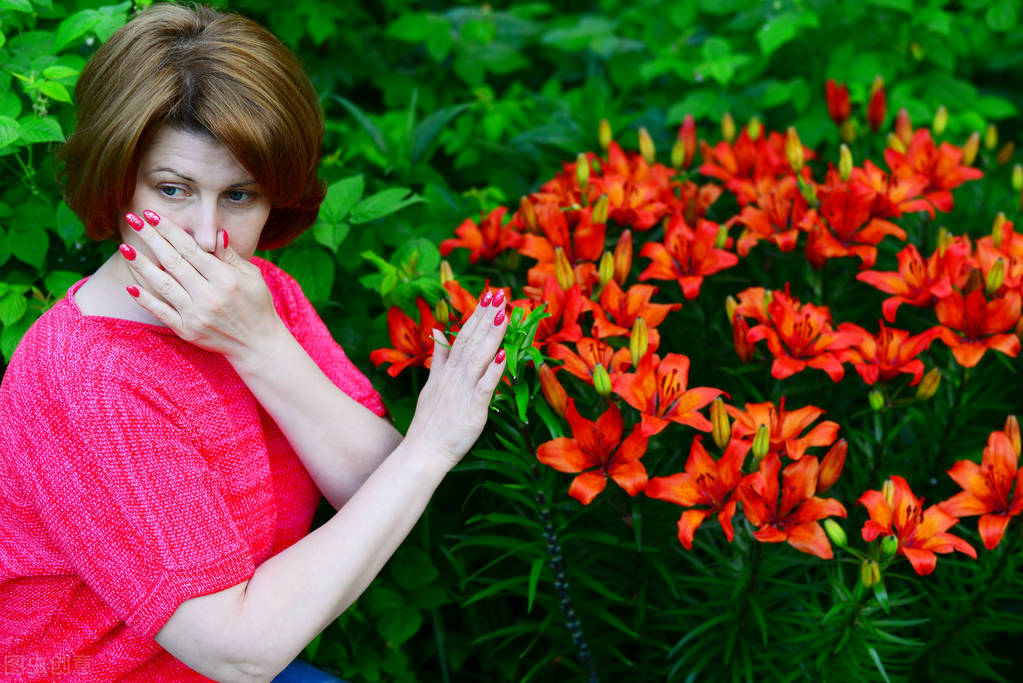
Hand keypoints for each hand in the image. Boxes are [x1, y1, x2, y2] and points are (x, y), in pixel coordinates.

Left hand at [120, 211, 286, 364]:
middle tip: (133, 220)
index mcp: (225, 278)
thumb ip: (230, 255)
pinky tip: (131, 286)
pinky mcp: (188, 330)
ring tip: (125, 248)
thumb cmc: (256, 304)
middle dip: (150, 238)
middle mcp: (209, 295)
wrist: (258, 344)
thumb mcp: (252, 275)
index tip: (151, 215)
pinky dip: (146, 300)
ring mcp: (196, 314)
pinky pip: (162, 312)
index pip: (190, 248)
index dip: (169, 230)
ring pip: (163, 284)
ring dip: (141, 265)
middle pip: (173, 262)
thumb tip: (216, 233)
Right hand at [404, 293, 507, 467]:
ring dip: (492, 335)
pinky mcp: (473, 408)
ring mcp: (463, 391)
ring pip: (479, 358)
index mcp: (446, 371)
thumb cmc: (429, 422)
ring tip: (503, 314)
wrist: (422, 452)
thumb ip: (439, 358)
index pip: (462, 337)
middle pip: (471, 341)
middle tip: (499, 294)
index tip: (487, 296)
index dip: (475, 316)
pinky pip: (485, 386)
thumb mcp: (431, 384)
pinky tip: (504, 354)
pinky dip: (494, 371)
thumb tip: (439, 332)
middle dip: (486, 317)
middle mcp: (455, 376)